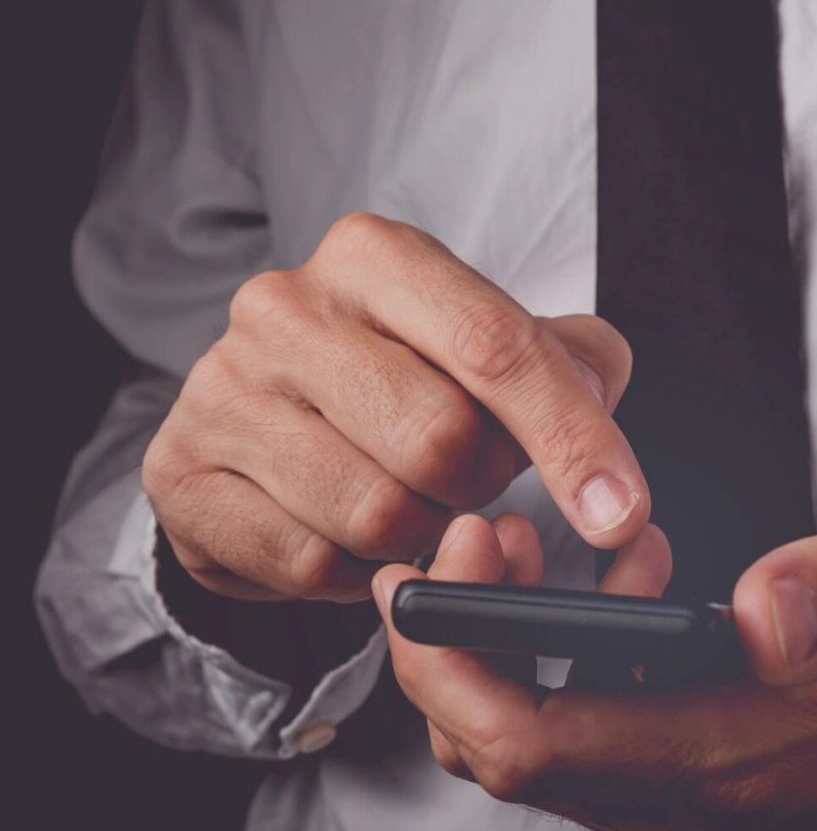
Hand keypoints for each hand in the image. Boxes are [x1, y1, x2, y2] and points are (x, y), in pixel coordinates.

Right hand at [143, 213, 647, 600]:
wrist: (270, 424)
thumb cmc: (403, 379)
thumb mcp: (495, 350)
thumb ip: (571, 371)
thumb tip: (605, 450)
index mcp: (373, 257)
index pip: (495, 347)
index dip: (572, 438)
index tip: (620, 515)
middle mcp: (285, 308)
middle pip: (440, 440)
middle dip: (483, 487)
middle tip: (473, 482)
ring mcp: (221, 390)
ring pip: (375, 513)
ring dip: (420, 535)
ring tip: (412, 507)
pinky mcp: (183, 474)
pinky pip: (309, 563)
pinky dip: (355, 572)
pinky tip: (351, 538)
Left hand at [374, 497, 816, 830]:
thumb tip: (759, 617)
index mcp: (764, 757)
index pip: (541, 746)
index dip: (452, 665)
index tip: (424, 574)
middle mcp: (718, 818)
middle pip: (510, 760)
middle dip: (457, 647)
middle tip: (484, 536)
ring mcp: (712, 824)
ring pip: (537, 761)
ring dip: (508, 655)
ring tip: (556, 553)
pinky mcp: (713, 806)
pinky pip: (586, 755)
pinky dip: (557, 676)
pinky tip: (614, 599)